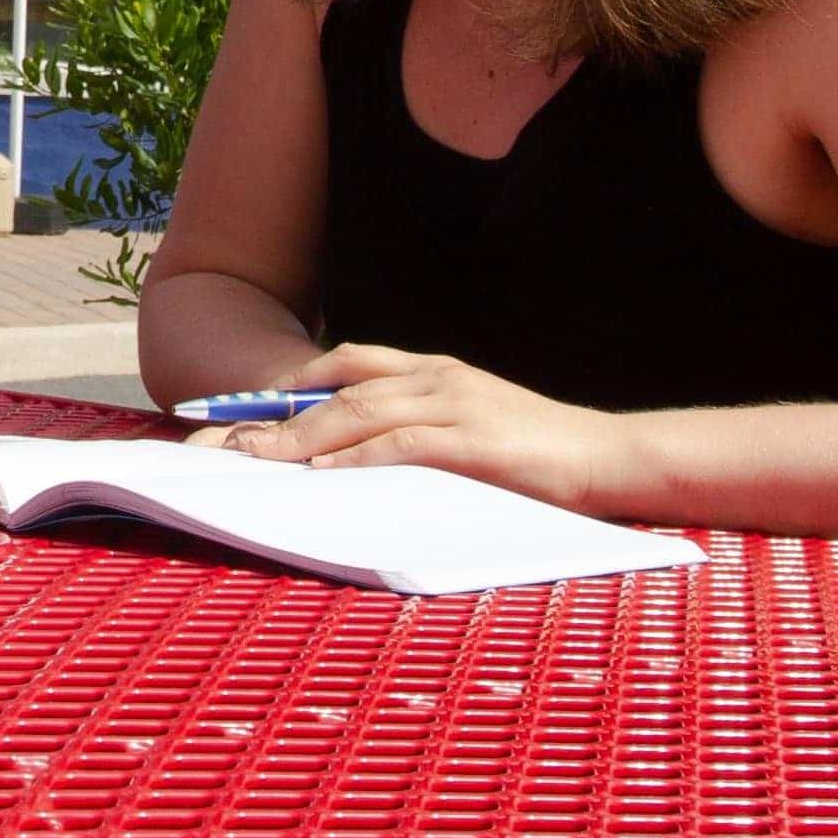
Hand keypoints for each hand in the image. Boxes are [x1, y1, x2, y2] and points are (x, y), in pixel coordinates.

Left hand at [185, 340, 637, 512]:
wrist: (609, 457)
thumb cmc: (537, 453)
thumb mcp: (469, 428)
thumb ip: (416, 432)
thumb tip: (351, 458)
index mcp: (432, 371)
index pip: (346, 365)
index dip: (289, 385)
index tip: (239, 409)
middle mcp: (436, 377)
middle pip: (339, 387)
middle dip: (278, 413)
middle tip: (227, 436)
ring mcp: (455, 404)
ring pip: (360, 413)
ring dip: (303, 436)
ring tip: (258, 458)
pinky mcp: (473, 442)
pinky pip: (401, 445)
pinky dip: (356, 457)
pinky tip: (324, 472)